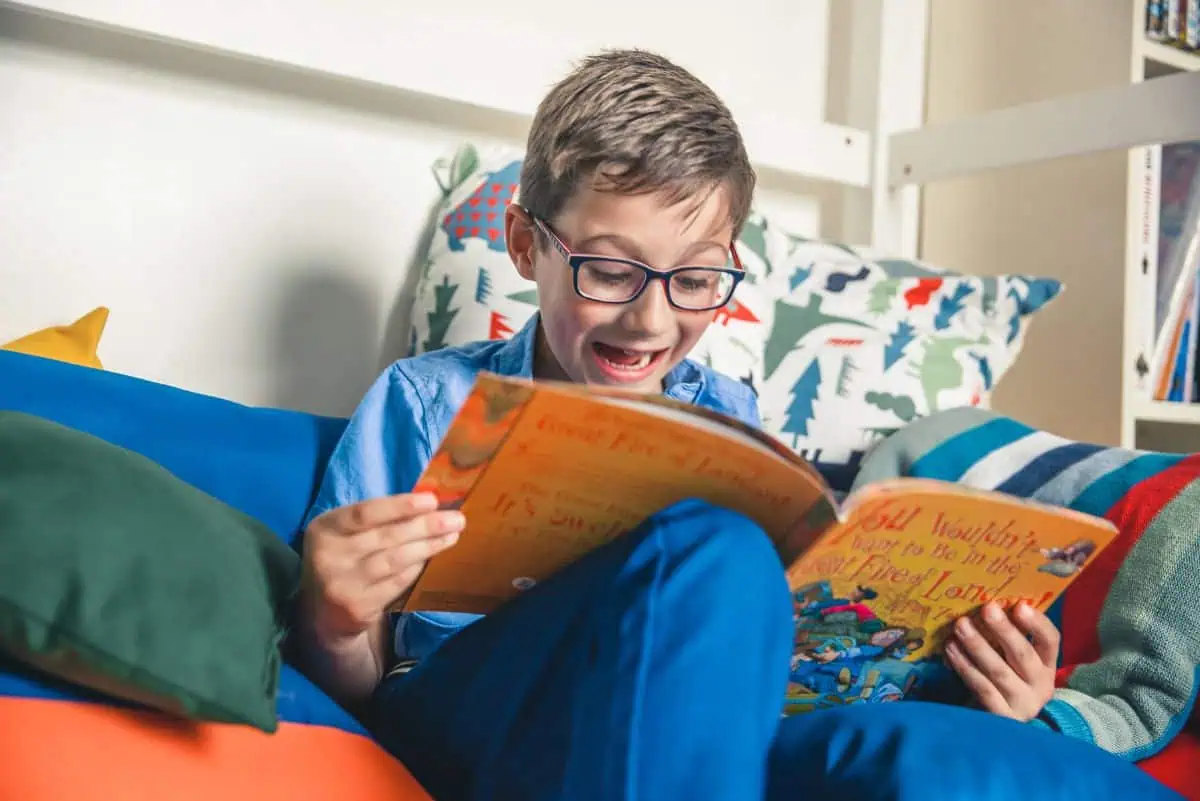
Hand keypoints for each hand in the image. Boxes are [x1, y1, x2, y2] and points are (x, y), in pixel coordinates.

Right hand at [300, 492, 464, 645]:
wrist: (325, 613)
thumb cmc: (346, 559)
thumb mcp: (347, 534)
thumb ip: (377, 519)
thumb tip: (429, 501)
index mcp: (324, 529)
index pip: (364, 513)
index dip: (400, 506)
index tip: (432, 500)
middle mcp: (327, 556)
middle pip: (385, 537)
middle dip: (426, 526)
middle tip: (456, 519)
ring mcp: (341, 585)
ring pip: (394, 560)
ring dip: (428, 547)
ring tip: (452, 536)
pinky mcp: (357, 608)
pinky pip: (396, 583)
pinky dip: (417, 568)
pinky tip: (432, 559)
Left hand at [943, 601, 1058, 721]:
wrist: (999, 726)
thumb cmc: (1004, 677)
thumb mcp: (1012, 659)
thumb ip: (1010, 635)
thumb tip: (990, 603)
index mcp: (1047, 665)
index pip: (1050, 641)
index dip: (1037, 623)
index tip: (1020, 606)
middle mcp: (1040, 685)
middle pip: (1023, 655)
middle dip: (1004, 630)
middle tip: (986, 608)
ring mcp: (1022, 704)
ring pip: (998, 671)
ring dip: (977, 645)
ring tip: (961, 626)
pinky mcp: (1001, 717)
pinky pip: (981, 687)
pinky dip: (964, 666)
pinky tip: (951, 649)